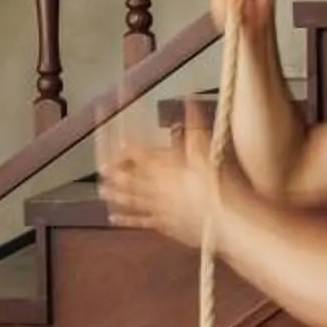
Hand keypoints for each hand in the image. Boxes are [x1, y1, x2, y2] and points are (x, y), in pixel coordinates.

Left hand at [99, 124, 219, 246]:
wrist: (226, 221)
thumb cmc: (218, 186)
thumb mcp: (208, 151)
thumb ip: (195, 126)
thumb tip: (189, 101)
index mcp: (166, 169)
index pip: (141, 155)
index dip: (127, 148)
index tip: (117, 143)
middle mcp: (158, 188)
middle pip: (131, 177)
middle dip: (116, 171)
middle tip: (100, 169)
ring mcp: (160, 208)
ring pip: (132, 198)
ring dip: (115, 193)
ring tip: (101, 190)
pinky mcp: (166, 225)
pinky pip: (142, 221)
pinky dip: (126, 219)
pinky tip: (113, 219)